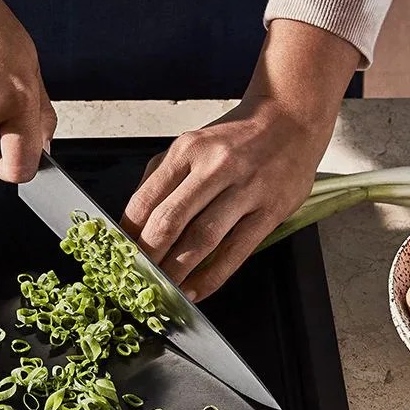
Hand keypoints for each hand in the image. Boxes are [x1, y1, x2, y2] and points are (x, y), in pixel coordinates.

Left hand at [120, 20, 361, 300]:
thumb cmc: (236, 137)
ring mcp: (246, 189)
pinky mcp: (271, 211)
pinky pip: (236, 252)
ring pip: (202, 240)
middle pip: (170, 221)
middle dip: (148, 256)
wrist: (291, 118)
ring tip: (161, 291)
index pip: (146, 199)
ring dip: (176, 271)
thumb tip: (134, 221)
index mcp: (188, 150)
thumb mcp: (191, 143)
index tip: (118, 254)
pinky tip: (196, 291)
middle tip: (134, 279)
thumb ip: (161, 177)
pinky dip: (212, 277)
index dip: (128, 233)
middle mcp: (215, 167)